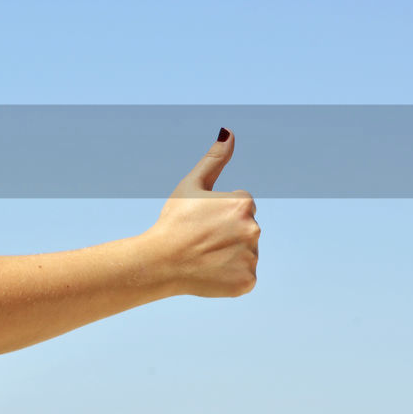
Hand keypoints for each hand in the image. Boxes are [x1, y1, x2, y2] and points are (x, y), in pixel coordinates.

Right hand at [141, 128, 259, 297]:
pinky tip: (210, 272)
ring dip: (229, 255)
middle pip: (245, 230)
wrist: (159, 262)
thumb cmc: (173, 221)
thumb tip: (229, 132)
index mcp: (243, 203)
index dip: (219, 214)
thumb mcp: (191, 185)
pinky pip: (244, 277)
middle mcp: (253, 229)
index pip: (241, 207)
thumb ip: (215, 159)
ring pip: (245, 253)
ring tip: (204, 257)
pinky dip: (230, 277)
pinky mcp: (247, 281)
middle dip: (227, 234)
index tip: (201, 222)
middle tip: (201, 240)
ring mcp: (251, 257)